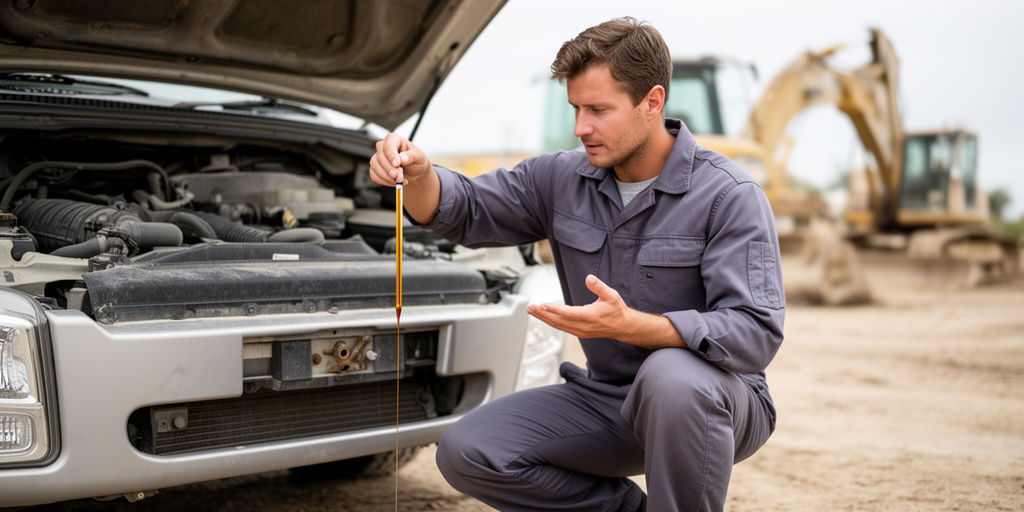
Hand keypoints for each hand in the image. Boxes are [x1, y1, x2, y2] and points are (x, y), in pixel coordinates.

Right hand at [369, 132, 431, 185]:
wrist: (414, 172)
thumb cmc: (416, 161)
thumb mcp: (419, 157)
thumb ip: (411, 156)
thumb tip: (402, 158)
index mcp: (394, 139)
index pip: (388, 145)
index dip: (391, 155)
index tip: (397, 164)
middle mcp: (384, 147)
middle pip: (380, 156)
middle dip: (390, 169)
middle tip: (399, 177)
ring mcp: (378, 157)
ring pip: (375, 166)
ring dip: (387, 176)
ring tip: (400, 180)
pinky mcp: (375, 168)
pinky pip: (374, 175)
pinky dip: (384, 181)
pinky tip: (394, 182)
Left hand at [526, 274, 685, 348]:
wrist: (623, 326)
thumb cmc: (616, 310)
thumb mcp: (611, 295)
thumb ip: (599, 286)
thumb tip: (589, 278)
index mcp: (589, 316)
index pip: (568, 313)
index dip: (554, 310)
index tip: (542, 305)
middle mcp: (583, 326)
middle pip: (558, 321)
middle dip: (542, 315)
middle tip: (530, 308)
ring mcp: (580, 331)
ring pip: (558, 326)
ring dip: (544, 319)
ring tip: (532, 311)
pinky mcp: (579, 333)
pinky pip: (562, 328)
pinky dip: (551, 322)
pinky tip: (544, 317)